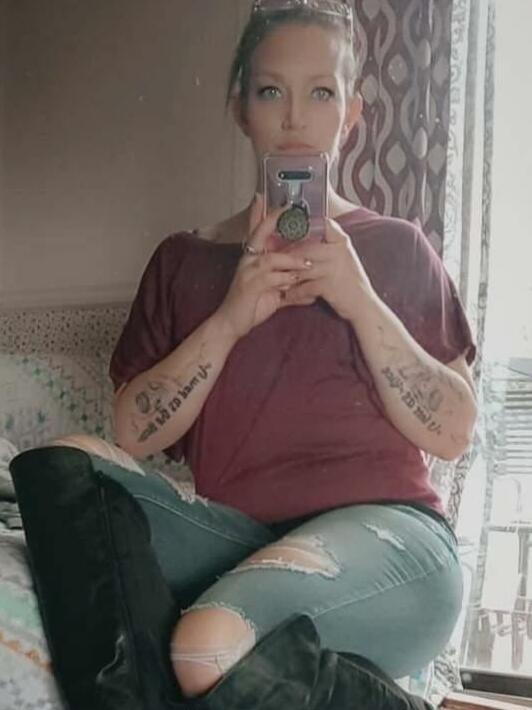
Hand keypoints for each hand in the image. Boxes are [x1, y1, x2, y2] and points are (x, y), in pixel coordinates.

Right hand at [215, 195, 312, 339]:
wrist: (231, 324)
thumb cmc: (250, 305)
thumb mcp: (270, 291)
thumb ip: (286, 282)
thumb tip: (305, 282)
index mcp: (251, 257)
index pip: (257, 229)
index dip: (264, 213)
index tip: (275, 199)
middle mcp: (247, 260)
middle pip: (260, 232)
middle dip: (274, 219)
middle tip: (289, 209)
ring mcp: (246, 272)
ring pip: (272, 258)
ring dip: (292, 260)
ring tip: (308, 264)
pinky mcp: (249, 286)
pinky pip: (270, 278)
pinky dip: (286, 280)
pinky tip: (296, 283)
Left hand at [283, 217, 372, 320]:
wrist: (363, 305)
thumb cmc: (349, 282)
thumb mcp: (341, 257)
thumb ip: (325, 245)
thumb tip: (298, 237)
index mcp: (341, 240)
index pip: (320, 224)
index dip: (301, 226)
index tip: (284, 230)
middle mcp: (339, 250)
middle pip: (304, 248)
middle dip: (286, 256)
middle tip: (270, 261)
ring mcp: (334, 267)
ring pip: (301, 267)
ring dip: (287, 275)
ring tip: (276, 280)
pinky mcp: (329, 285)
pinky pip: (304, 286)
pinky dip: (294, 292)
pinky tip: (288, 295)